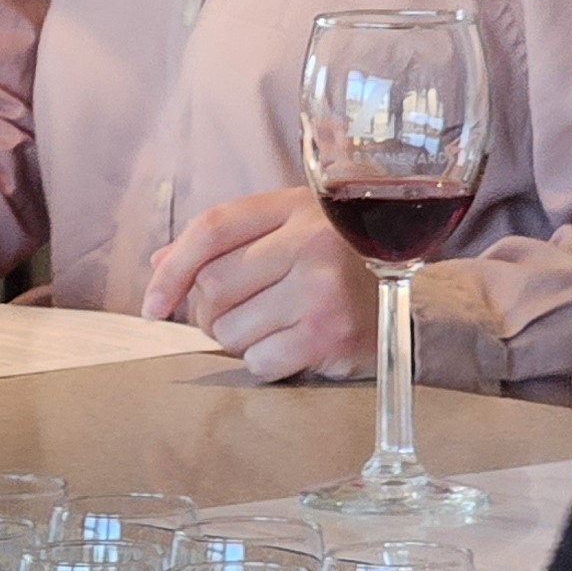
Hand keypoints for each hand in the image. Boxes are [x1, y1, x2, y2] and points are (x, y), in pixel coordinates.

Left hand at [142, 186, 377, 381]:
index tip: (151, 304)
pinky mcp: (330, 335)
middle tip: (234, 315)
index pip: (211, 229)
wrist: (420, 305)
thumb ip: (227, 242)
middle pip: (212, 286)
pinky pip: (259, 362)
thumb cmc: (340, 266)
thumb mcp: (290, 233)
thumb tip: (157, 264)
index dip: (171, 269)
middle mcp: (309, 243)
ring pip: (229, 330)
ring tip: (270, 328)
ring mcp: (320, 290)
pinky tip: (290, 348)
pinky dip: (264, 363)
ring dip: (238, 339)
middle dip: (209, 312)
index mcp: (294, 208)